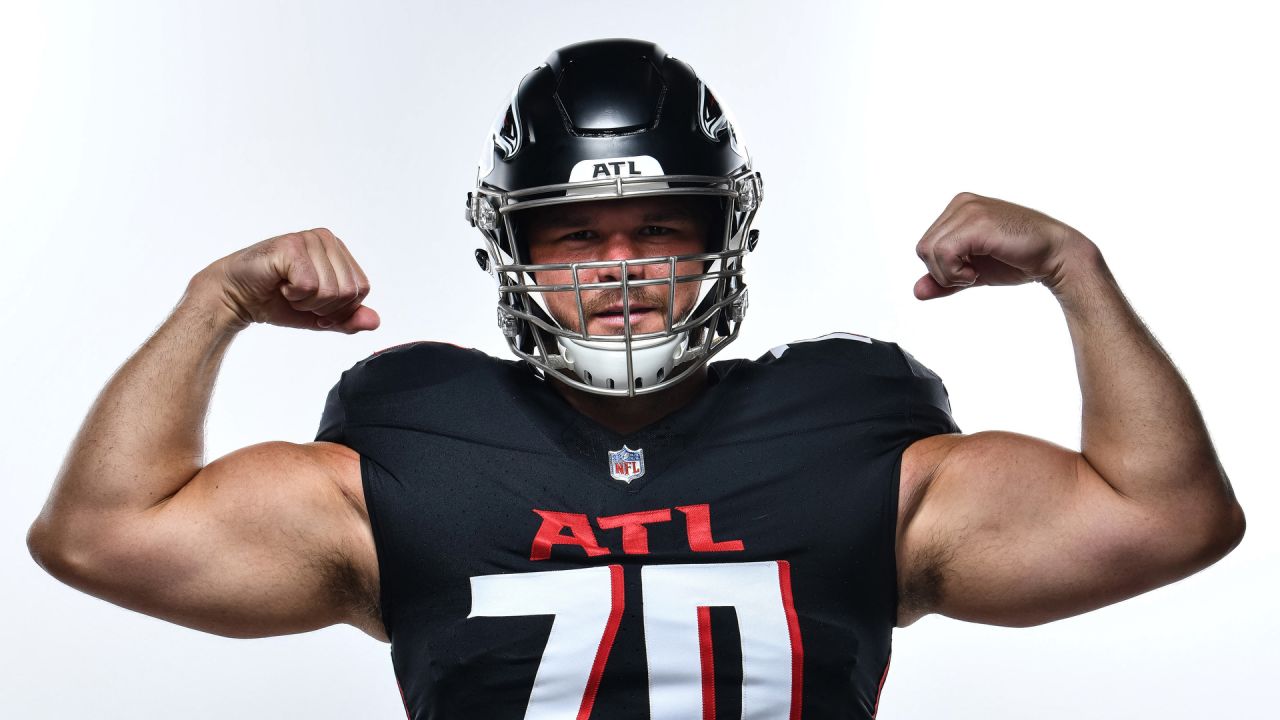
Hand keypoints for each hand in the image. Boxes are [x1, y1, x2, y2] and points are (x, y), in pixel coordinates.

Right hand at [193, 228, 379, 332]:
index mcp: (338, 251)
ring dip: (306, 302)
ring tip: (287, 290)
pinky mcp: (290, 247)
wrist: (236, 298)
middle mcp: (326, 239)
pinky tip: (279, 284)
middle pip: (350, 291)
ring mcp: (309, 240)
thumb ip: (348, 318)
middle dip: (324, 307)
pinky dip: (293, 296)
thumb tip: (375, 321)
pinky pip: (309, 286)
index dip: (339, 309)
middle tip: (298, 298)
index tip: (315, 306)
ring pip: (331, 290)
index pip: (362, 289)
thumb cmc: (277, 301)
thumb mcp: (320, 316)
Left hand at [913, 192, 1091, 299]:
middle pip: (923, 249)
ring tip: (976, 272)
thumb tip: (916, 292)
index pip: (926, 246)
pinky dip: (955, 272)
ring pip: (929, 252)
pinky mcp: (976, 222)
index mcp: (959, 209)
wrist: (1056, 257)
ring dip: (950, 274)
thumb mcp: (973, 272)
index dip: (942, 269)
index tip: (970, 271)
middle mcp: (961, 203)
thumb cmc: (1018, 260)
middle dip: (943, 273)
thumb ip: (945, 280)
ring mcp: (969, 210)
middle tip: (972, 274)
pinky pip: (943, 253)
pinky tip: (976, 273)